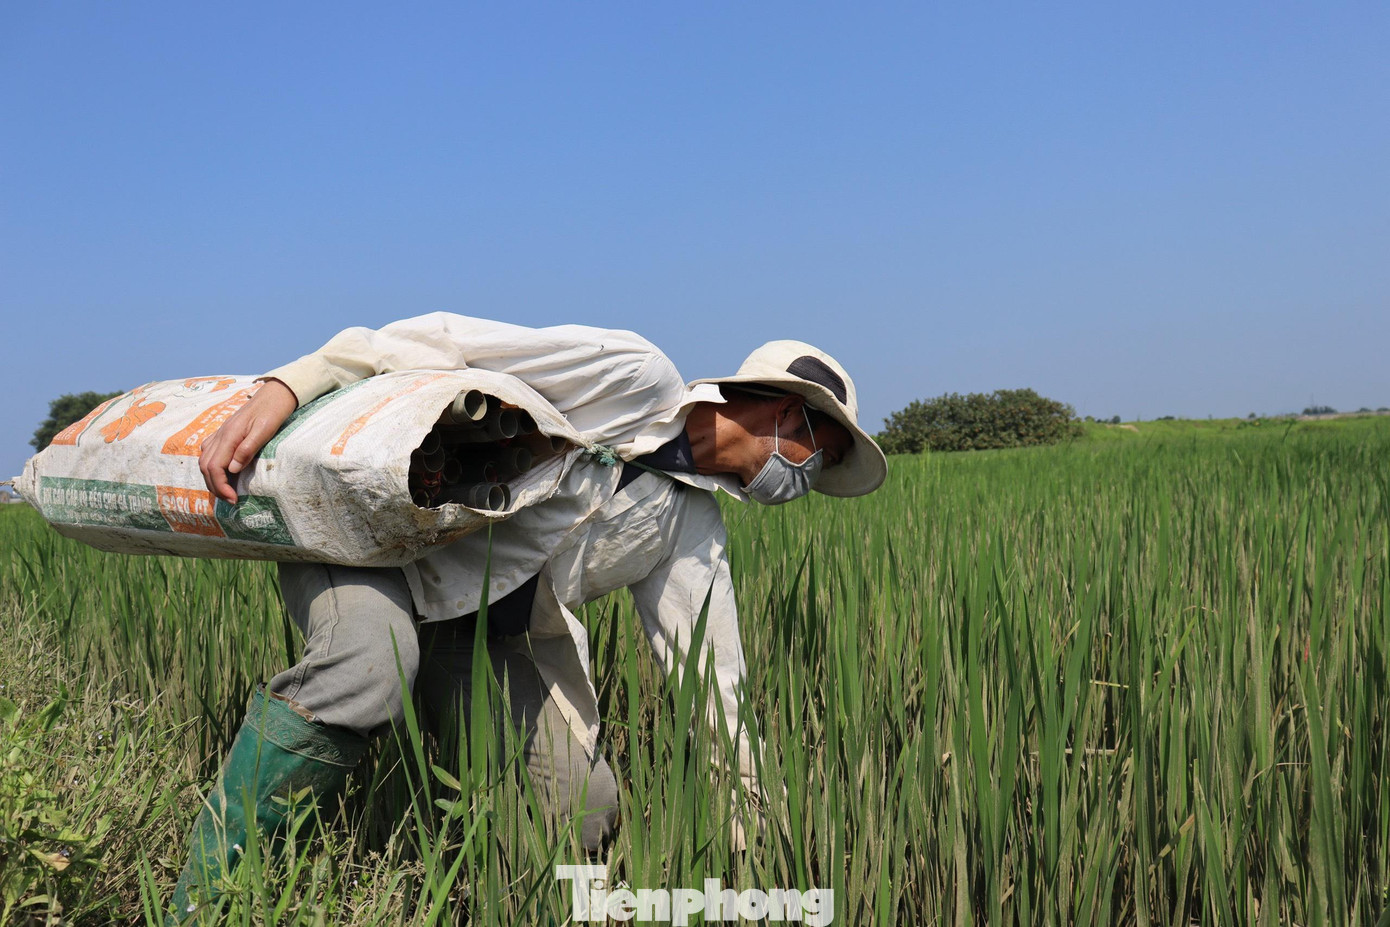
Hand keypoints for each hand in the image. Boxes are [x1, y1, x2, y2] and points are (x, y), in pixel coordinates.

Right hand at [199, 379, 298, 503]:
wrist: (275, 394)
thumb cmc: (273, 411)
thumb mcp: (265, 430)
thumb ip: (248, 449)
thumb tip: (232, 470)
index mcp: (229, 435)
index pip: (215, 467)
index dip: (221, 486)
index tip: (233, 499)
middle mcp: (220, 435)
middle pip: (206, 466)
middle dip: (215, 486)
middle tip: (230, 500)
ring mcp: (221, 433)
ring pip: (205, 460)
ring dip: (212, 478)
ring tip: (226, 491)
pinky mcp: (224, 432)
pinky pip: (210, 451)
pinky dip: (212, 466)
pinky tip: (223, 472)